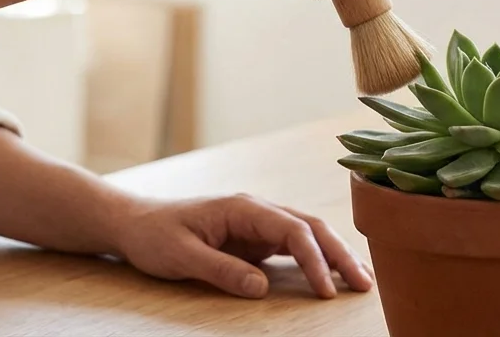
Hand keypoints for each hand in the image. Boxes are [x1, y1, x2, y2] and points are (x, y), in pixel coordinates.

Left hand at [112, 193, 374, 298]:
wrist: (134, 223)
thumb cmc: (154, 236)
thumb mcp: (181, 256)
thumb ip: (221, 270)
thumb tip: (261, 288)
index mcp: (242, 208)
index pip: (291, 230)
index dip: (314, 259)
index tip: (326, 290)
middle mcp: (256, 211)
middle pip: (310, 226)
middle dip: (340, 253)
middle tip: (365, 284)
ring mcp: (257, 224)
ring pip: (307, 234)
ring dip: (334, 255)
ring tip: (361, 281)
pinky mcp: (254, 238)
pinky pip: (293, 246)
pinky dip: (316, 259)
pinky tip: (332, 276)